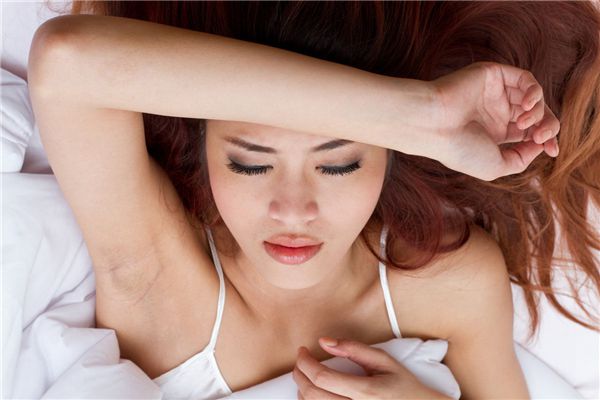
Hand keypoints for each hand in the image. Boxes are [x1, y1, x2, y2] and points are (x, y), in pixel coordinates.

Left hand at [292, 337, 451, 399]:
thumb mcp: (384, 361)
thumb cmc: (404, 387)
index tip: (303, 351)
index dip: (305, 362)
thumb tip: (324, 341)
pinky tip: (314, 394)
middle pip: (312, 394)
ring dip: (302, 390)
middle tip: (300, 361)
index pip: (322, 377)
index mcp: (365, 391)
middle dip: (299, 374)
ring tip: (306, 375)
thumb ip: (353, 349)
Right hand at [430, 61, 559, 180]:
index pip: (529, 133)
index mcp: (494, 134)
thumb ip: (522, 158)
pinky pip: (525, 79)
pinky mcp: (494, 75)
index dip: (545, 141)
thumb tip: (540, 144)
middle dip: (547, 127)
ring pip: (533, 97)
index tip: (553, 151)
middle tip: (543, 137)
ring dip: (540, 111)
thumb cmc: (458, 149)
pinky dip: (534, 92)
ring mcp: (495, 93)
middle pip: (536, 115)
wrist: (434, 126)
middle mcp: (496, 112)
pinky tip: (528, 105)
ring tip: (528, 124)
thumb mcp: (495, 166)